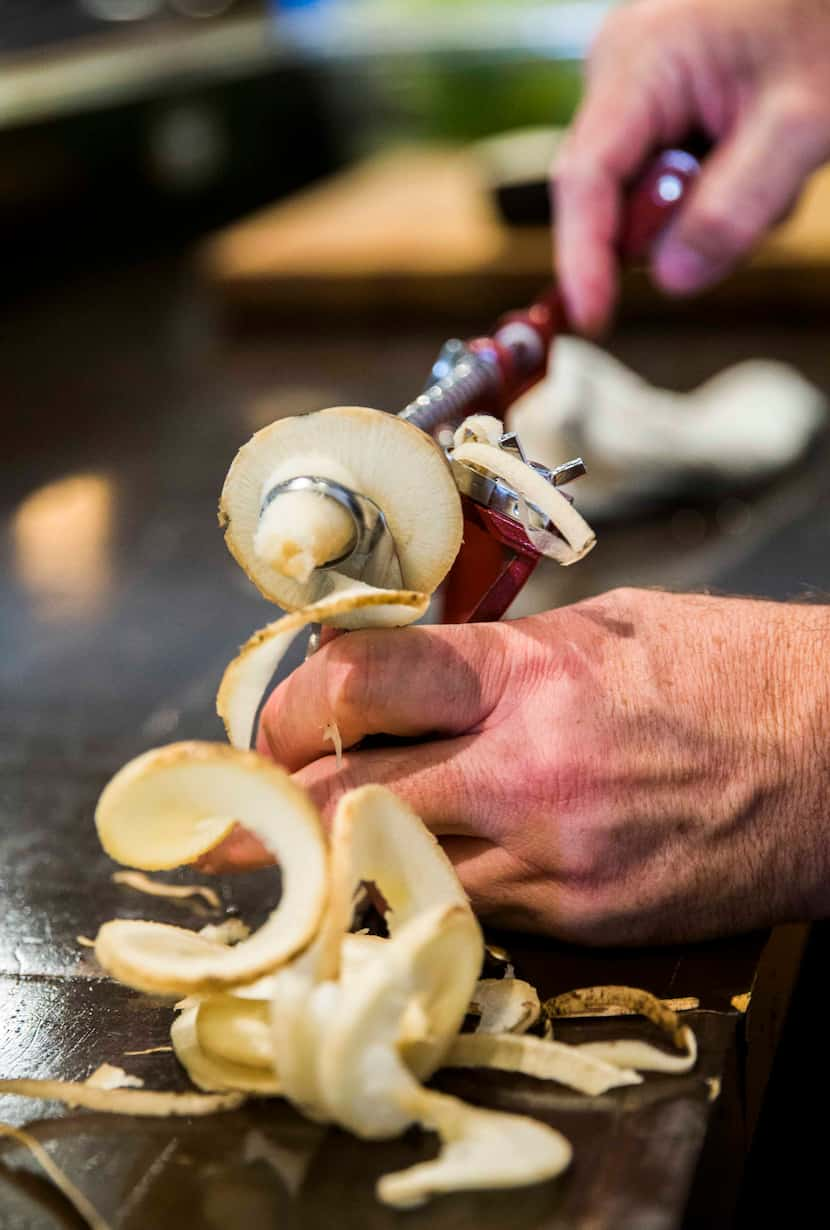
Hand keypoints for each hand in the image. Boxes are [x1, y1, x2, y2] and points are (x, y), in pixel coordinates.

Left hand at [200, 588, 829, 945]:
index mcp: (529, 674)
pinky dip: (429, 891)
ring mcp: (557, 859)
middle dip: (276, 814)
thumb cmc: (730, 672)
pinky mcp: (586, 920)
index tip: (271, 730)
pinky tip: (414, 875)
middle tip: (237, 825)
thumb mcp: (607, 625)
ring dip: (344, 862)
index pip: (361, 686)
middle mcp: (529, 771)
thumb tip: (414, 679)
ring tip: (307, 857)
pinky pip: (473, 910)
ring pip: (398, 872)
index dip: (291, 708)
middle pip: (349, 799)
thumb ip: (498, 657)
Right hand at [555, 0, 829, 333]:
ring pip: (643, 193)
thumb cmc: (827, 18)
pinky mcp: (658, 99)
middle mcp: (620, 70)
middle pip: (610, 195)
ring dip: (706, 206)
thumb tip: (671, 279)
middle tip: (755, 201)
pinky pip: (666, 173)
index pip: (583, 182)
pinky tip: (757, 152)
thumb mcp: (803, 123)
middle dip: (673, 224)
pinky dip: (712, 185)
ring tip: (772, 163)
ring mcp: (636, 84)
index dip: (582, 259)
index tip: (593, 320)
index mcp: (637, 62)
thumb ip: (734, 209)